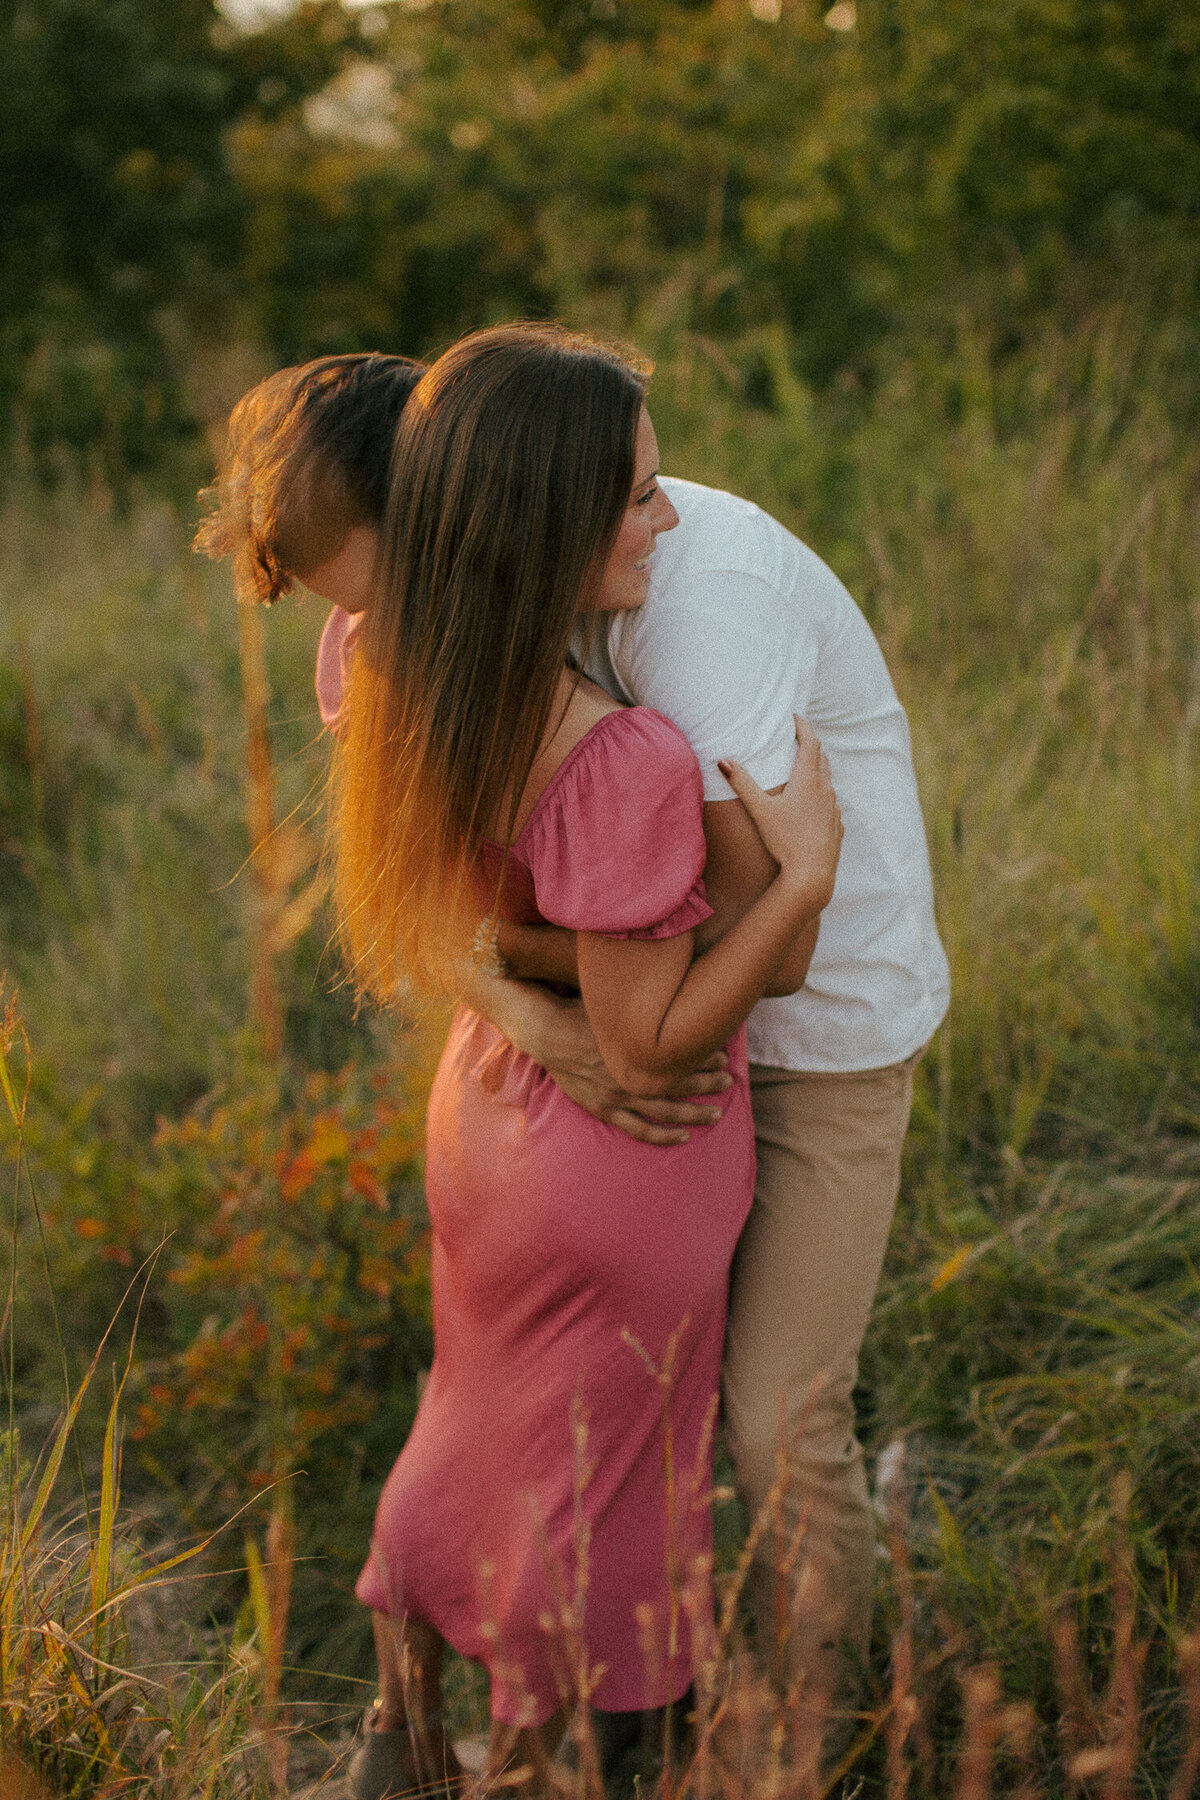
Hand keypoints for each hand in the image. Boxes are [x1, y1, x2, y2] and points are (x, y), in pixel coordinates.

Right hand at [538, 997, 731, 1144]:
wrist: (547, 1033)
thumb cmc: (581, 1013)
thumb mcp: (613, 1003)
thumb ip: (639, 1006)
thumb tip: (666, 988)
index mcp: (636, 1049)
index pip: (679, 1057)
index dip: (704, 1058)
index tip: (723, 1055)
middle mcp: (631, 1075)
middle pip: (678, 1083)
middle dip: (707, 1083)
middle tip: (728, 1081)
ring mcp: (619, 1096)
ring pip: (664, 1111)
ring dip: (694, 1113)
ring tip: (717, 1114)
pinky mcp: (606, 1110)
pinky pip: (639, 1130)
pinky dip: (662, 1135)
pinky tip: (683, 1136)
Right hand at [718, 717, 842, 908]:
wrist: (812, 874)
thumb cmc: (785, 841)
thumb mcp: (760, 811)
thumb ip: (742, 784)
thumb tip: (723, 761)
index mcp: (808, 781)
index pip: (810, 743)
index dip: (803, 727)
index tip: (794, 717)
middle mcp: (825, 790)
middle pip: (821, 758)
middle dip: (810, 744)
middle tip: (797, 738)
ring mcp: (834, 808)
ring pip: (828, 780)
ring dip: (817, 768)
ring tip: (802, 768)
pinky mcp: (836, 825)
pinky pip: (831, 802)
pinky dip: (821, 793)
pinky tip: (811, 803)